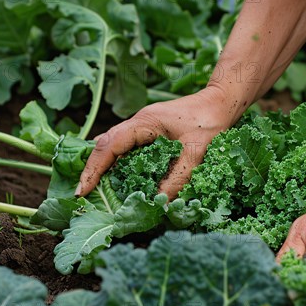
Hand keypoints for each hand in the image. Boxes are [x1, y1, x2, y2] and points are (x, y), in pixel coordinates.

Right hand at [76, 86, 234, 197]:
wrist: (222, 102)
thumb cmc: (210, 122)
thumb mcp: (196, 153)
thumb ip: (177, 178)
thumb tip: (159, 203)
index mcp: (144, 123)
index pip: (109, 146)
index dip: (94, 169)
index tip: (83, 191)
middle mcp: (138, 123)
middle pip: (105, 146)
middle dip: (92, 170)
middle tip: (84, 196)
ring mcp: (143, 127)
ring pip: (114, 146)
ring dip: (104, 167)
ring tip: (96, 191)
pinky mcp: (151, 133)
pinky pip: (127, 148)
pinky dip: (118, 163)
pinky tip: (119, 180)